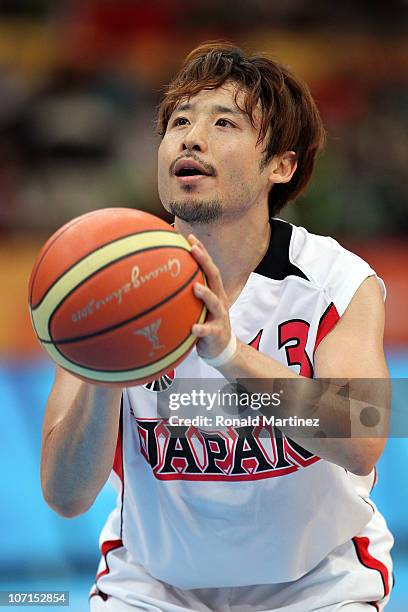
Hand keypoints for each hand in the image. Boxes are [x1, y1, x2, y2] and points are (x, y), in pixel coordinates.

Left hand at [188, 234, 232, 361]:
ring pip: (214, 302)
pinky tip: (193, 328)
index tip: (189, 237)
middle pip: (214, 277)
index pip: (209, 267)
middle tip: (193, 249)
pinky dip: (201, 329)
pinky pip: (208, 330)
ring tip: (196, 288)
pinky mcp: (217, 333)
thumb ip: (185, 293)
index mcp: (214, 291)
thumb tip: (160, 280)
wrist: (221, 348)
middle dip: (205, 262)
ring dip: (205, 294)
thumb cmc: (205, 322)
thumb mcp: (197, 305)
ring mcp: (219, 316)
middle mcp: (219, 300)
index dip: (201, 251)